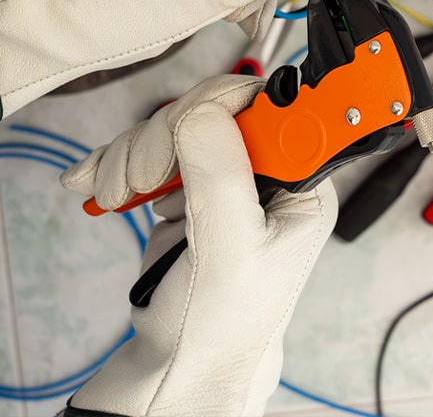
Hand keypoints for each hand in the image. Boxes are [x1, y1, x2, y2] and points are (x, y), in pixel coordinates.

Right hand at [60, 75, 336, 416]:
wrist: (182, 360)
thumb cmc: (223, 322)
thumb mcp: (232, 249)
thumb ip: (221, 174)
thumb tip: (204, 110)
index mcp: (301, 182)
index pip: (272, 108)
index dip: (223, 105)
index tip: (184, 130)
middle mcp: (269, 172)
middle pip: (214, 109)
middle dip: (166, 136)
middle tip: (141, 178)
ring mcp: (225, 176)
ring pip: (177, 125)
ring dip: (135, 153)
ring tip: (116, 194)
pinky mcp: (189, 186)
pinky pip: (153, 149)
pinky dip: (120, 162)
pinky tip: (98, 183)